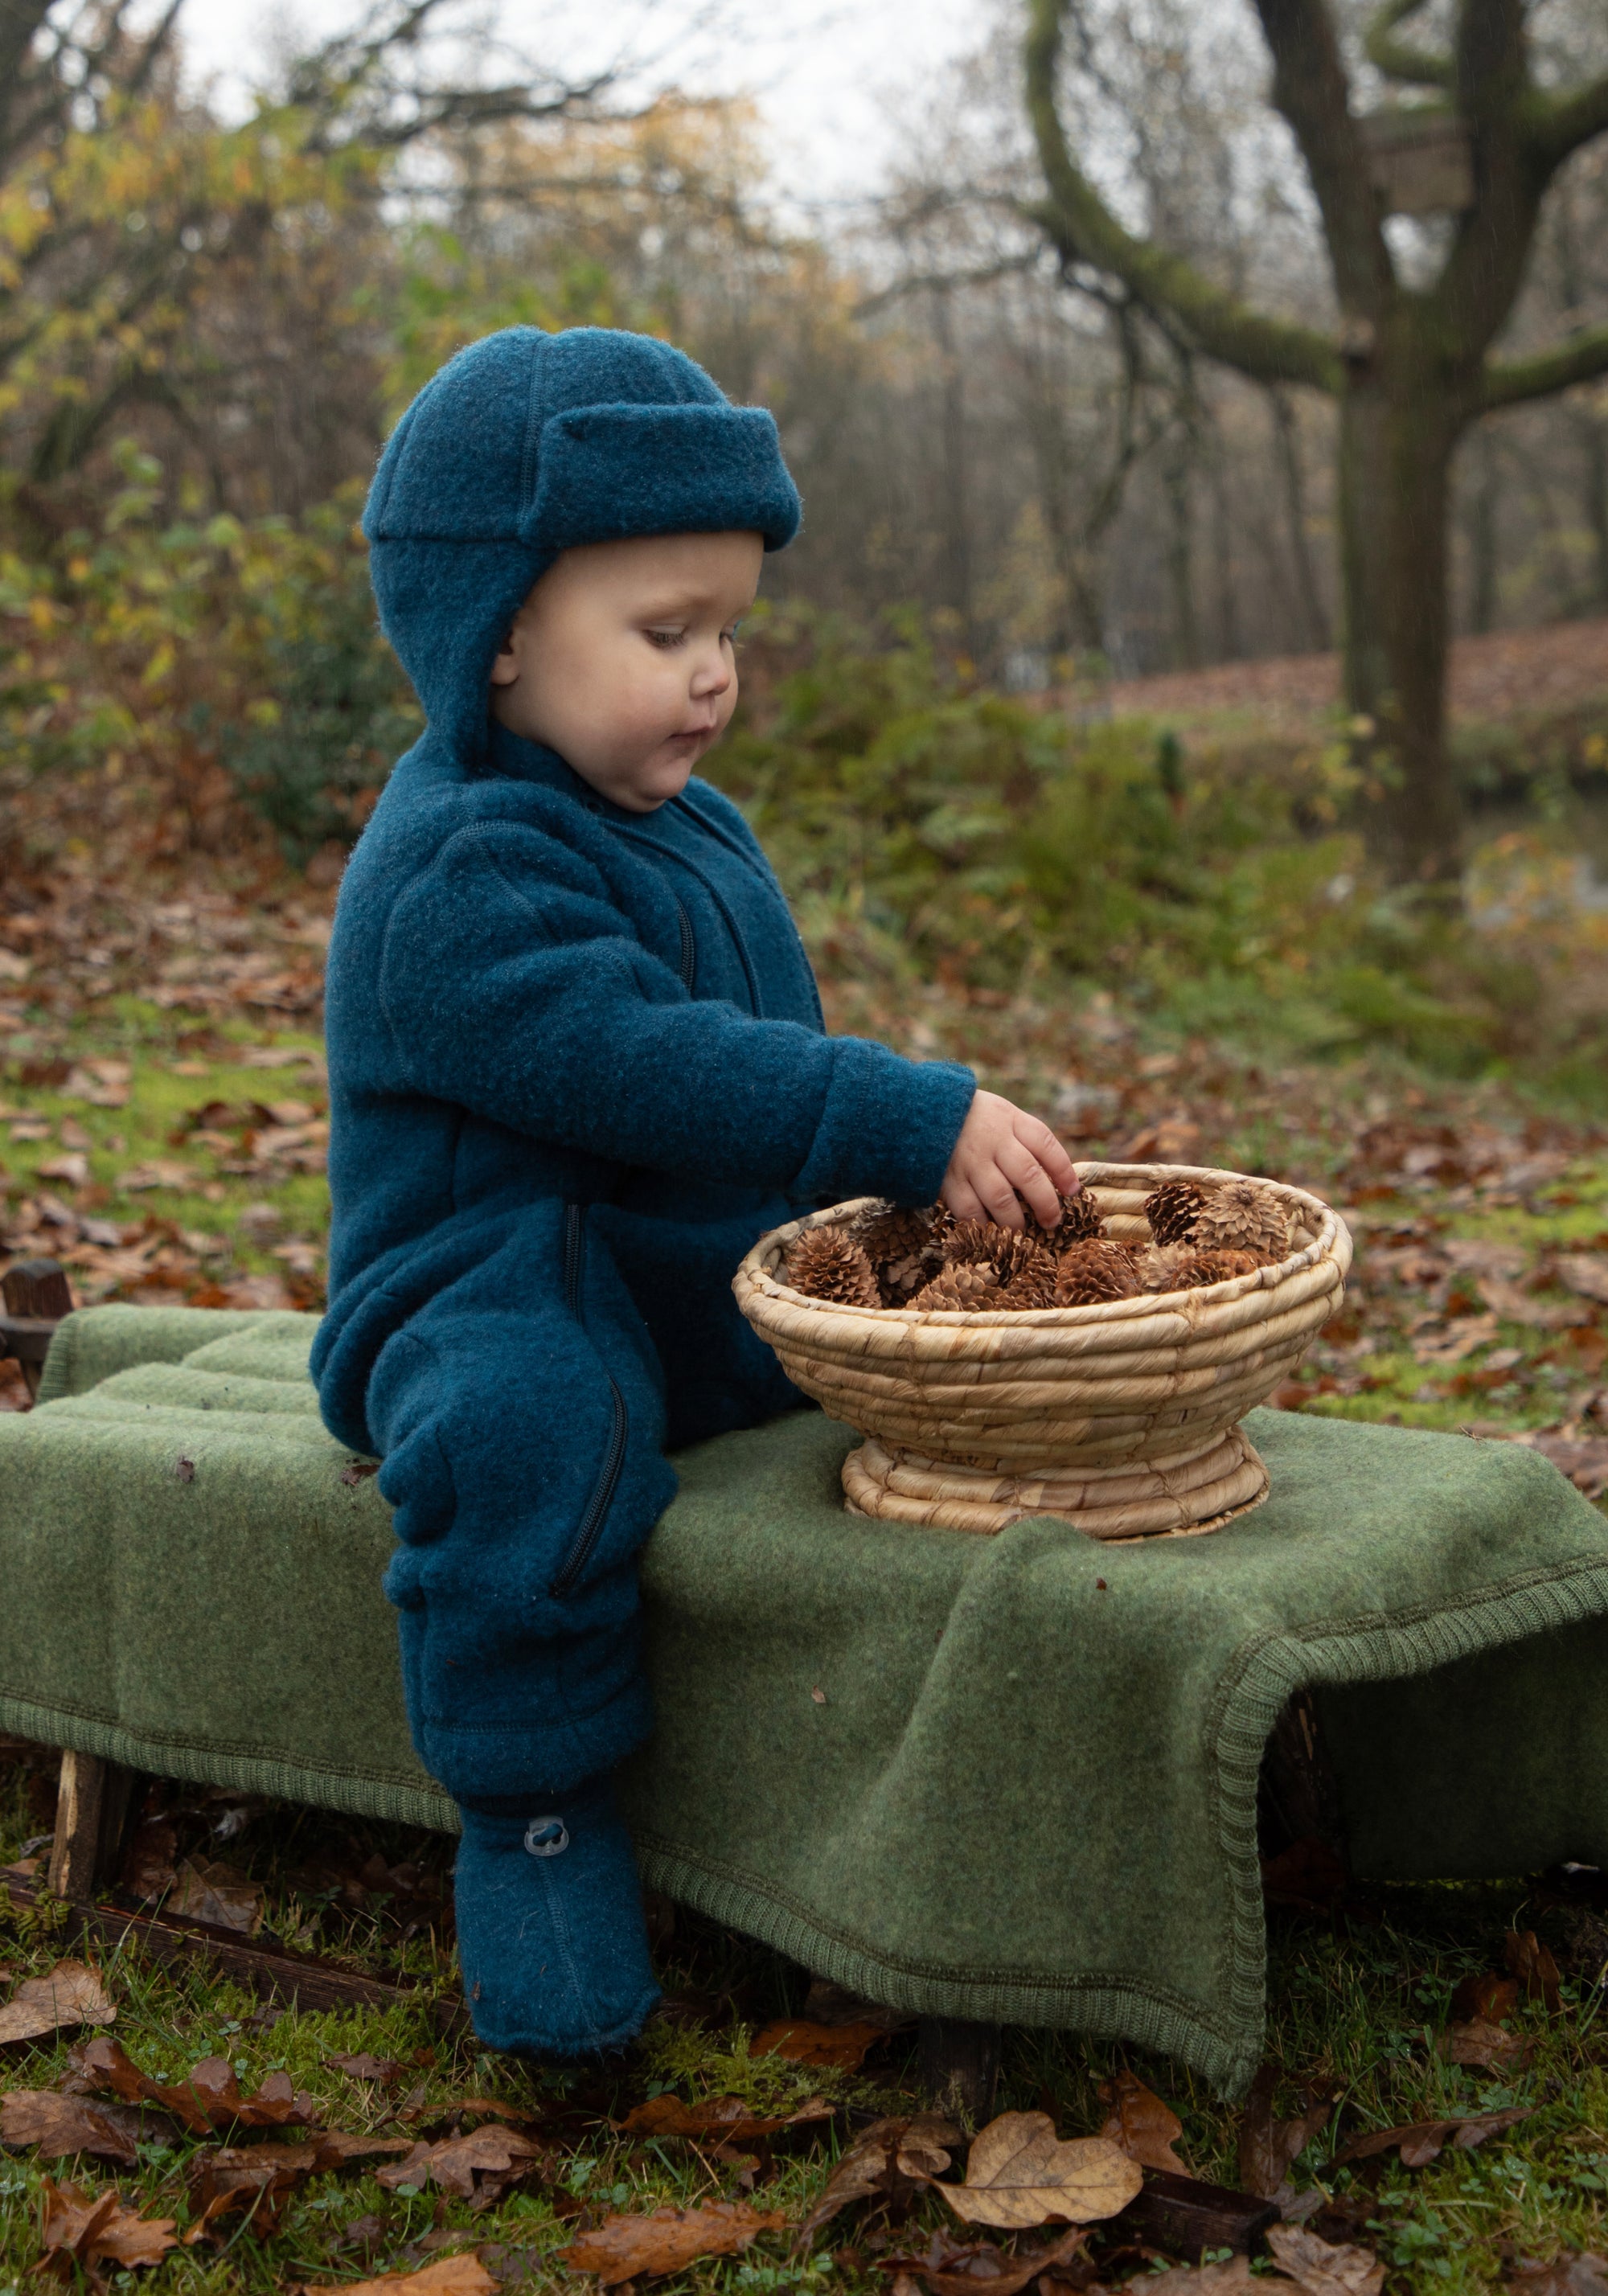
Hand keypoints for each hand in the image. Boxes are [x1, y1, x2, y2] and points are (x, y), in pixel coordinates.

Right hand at [940, 1090, 1078, 1230]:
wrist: (917, 1111)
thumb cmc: (969, 1116)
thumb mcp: (1000, 1113)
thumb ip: (1024, 1138)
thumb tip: (1055, 1177)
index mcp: (1009, 1119)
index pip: (1045, 1144)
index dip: (1063, 1171)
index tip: (1073, 1192)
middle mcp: (992, 1140)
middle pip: (1029, 1176)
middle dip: (1046, 1204)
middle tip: (1053, 1221)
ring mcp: (969, 1161)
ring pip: (1001, 1198)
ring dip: (1016, 1221)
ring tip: (1022, 1233)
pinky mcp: (947, 1179)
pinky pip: (969, 1209)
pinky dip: (983, 1225)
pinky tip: (990, 1232)